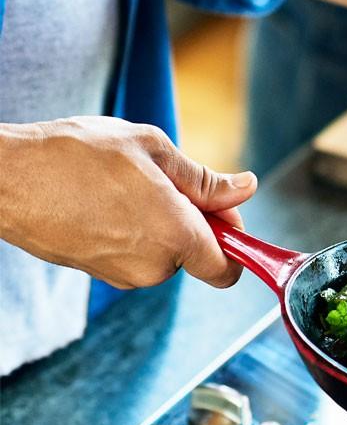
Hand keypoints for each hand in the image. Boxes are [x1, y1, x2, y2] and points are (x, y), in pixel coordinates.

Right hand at [0, 117, 257, 288]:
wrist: (5, 177)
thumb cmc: (77, 155)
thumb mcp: (153, 150)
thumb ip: (205, 179)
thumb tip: (245, 188)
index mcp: (177, 237)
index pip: (229, 269)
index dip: (234, 240)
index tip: (222, 212)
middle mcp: (153, 267)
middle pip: (196, 254)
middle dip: (191, 220)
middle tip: (162, 180)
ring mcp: (121, 274)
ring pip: (163, 252)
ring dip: (158, 223)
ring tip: (123, 186)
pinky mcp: (96, 272)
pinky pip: (133, 254)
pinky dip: (131, 231)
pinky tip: (104, 200)